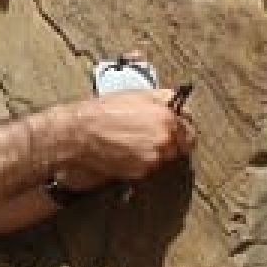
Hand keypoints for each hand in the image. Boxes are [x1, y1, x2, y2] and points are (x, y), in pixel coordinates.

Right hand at [72, 88, 194, 181]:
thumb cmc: (100, 113)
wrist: (77, 136)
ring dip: (153, 153)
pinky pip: (148, 168)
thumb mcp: (134, 94)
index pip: (189, 128)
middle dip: (168, 142)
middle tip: (147, 136)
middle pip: (179, 146)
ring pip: (163, 158)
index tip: (175, 129)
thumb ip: (161, 99)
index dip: (181, 128)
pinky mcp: (141, 172)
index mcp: (166, 116)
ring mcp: (153, 157)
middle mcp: (164, 138)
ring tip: (131, 143)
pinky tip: (123, 152)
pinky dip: (139, 163)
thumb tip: (177, 102)